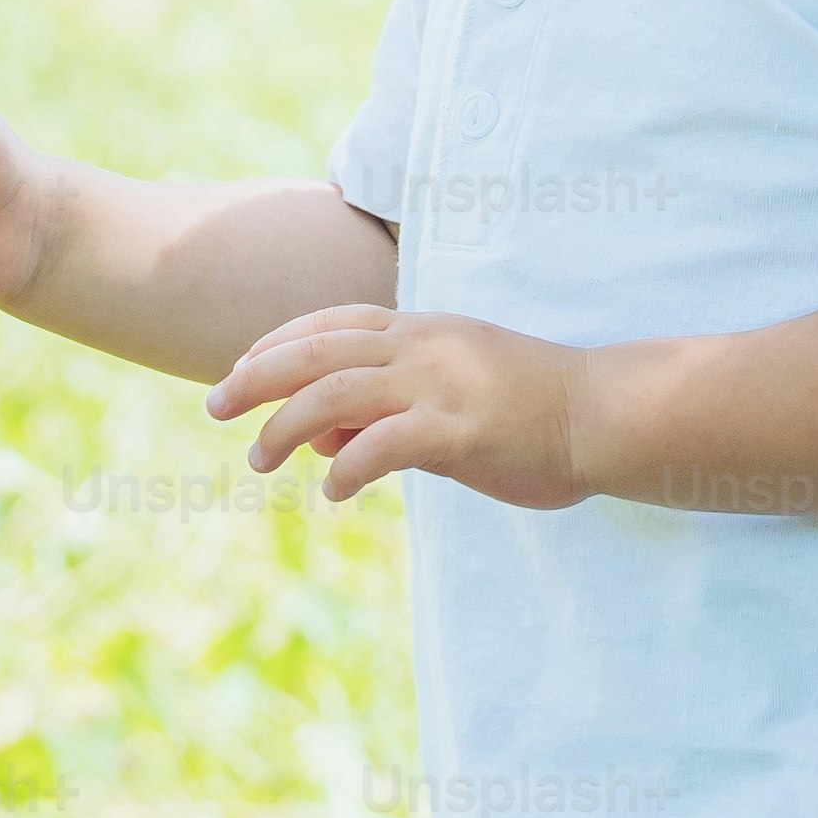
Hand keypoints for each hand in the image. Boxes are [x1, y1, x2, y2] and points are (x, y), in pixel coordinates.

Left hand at [208, 304, 591, 507]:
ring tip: (259, 460)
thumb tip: (318, 436)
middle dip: (255, 377)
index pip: (331, 323)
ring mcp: (438, 384)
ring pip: (332, 395)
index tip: (240, 368)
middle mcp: (422, 346)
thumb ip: (387, 406)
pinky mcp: (456, 429)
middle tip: (214, 406)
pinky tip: (335, 495)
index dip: (277, 343)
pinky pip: (379, 447)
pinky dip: (345, 470)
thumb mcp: (451, 393)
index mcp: (423, 329)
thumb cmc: (531, 409)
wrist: (602, 415)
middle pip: (315, 351)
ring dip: (283, 428)